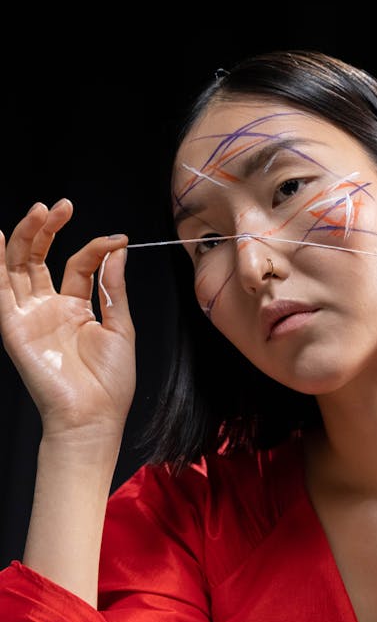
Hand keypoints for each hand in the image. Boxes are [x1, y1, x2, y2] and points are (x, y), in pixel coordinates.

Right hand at [0, 199, 135, 441]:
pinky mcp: (14, 327)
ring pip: (20, 268)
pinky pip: (1, 291)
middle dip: (49, 230)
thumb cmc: (110, 381)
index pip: (78, 265)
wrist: (93, 416)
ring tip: (38, 211)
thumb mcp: (120, 326)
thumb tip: (118, 250)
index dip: (96, 248)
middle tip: (62, 206)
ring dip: (26, 237)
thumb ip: (112, 287)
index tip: (118, 240)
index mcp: (76, 308)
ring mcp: (30, 316)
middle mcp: (49, 308)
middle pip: (41, 259)